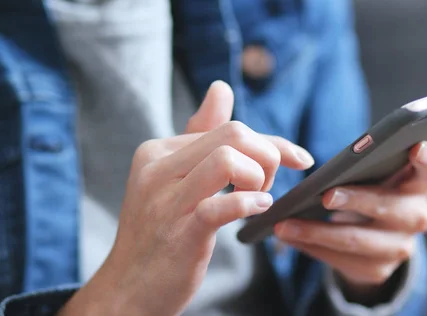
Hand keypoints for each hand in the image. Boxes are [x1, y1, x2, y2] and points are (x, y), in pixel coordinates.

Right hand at [59, 81, 314, 315]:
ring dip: (259, 177)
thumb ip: (200, 135)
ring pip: (228, 159)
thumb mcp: (175, 178)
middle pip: (233, 134)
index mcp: (158, 150)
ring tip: (258, 197)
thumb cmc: (161, 231)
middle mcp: (157, 168)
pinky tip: (259, 208)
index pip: (228, 127)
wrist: (128, 287)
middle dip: (267, 156)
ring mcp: (166, 201)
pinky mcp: (179, 233)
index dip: (272, 142)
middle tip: (267, 185)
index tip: (299, 158)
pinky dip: (250, 203)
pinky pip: (222, 205)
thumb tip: (220, 88)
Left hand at [274, 141, 426, 302]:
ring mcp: (400, 247)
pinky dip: (312, 246)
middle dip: (356, 200)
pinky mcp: (378, 270)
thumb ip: (367, 162)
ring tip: (285, 224)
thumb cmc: (372, 188)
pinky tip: (290, 237)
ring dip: (317, 232)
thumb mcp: (376, 173)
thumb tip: (329, 162)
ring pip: (357, 240)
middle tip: (325, 195)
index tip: (416, 146)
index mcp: (421, 184)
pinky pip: (341, 260)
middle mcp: (417, 216)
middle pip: (388, 207)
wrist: (378, 235)